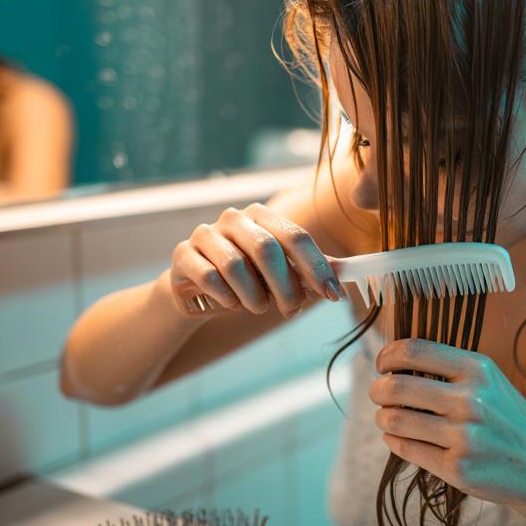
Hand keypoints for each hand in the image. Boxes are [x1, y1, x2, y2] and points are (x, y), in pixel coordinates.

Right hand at [168, 202, 343, 317]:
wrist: (198, 288)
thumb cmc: (247, 278)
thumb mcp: (281, 274)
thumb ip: (309, 272)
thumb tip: (342, 280)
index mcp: (262, 215)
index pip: (296, 236)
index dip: (317, 267)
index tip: (333, 295)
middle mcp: (233, 218)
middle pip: (267, 249)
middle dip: (285, 286)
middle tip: (292, 310)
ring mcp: (205, 234)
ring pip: (236, 266)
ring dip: (254, 296)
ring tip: (259, 307)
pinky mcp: (183, 254)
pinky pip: (210, 277)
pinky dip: (227, 297)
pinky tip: (231, 304)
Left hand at [370, 338, 525, 513]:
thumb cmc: (506, 420)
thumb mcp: (489, 382)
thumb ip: (449, 369)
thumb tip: (393, 360)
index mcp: (477, 370)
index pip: (413, 351)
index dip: (387, 356)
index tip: (383, 365)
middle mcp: (471, 400)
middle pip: (396, 386)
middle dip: (377, 390)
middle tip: (378, 395)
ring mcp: (464, 436)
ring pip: (395, 420)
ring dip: (383, 418)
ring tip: (388, 419)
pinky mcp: (457, 468)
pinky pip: (406, 448)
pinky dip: (394, 441)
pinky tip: (399, 438)